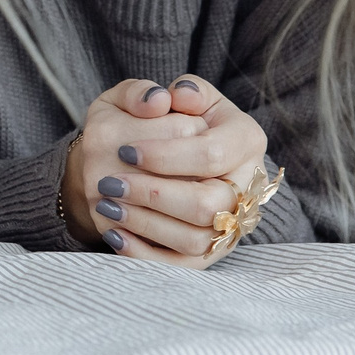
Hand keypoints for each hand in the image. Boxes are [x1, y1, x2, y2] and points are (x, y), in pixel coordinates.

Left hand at [63, 76, 268, 266]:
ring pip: (196, 238)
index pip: (212, 154)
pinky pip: (183, 266)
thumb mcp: (160, 94)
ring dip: (146, 224)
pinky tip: (114, 234)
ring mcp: (232, 223)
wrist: (167, 157)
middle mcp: (248, 185)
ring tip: (107, 205)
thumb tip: (162, 98)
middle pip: (208, 203)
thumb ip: (160, 89)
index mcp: (245, 139)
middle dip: (153, 194)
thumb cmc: (163, 120)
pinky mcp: (210, 252)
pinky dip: (146, 255)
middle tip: (109, 182)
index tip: (124, 149)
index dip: (166, 155)